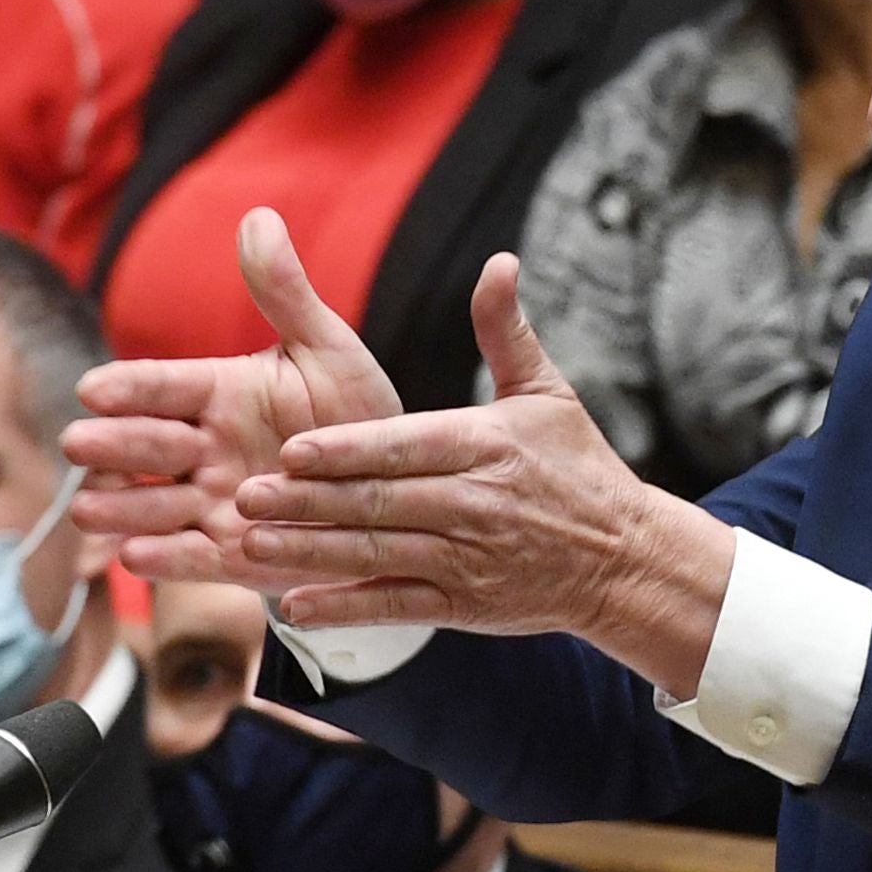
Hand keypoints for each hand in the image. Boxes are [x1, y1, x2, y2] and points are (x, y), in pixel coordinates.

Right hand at [67, 209, 406, 577]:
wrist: (394, 489)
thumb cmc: (354, 412)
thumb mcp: (328, 352)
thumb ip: (286, 294)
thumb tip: (258, 216)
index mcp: (217, 392)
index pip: (162, 384)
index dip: (129, 387)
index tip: (93, 388)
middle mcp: (202, 448)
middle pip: (147, 444)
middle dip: (113, 444)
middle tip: (79, 442)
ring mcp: (210, 503)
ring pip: (152, 504)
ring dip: (120, 506)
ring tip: (87, 507)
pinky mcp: (230, 556)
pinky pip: (190, 558)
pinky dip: (162, 559)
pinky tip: (133, 556)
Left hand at [214, 253, 736, 691]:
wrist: (625, 560)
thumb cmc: (580, 469)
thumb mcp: (549, 393)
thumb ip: (507, 331)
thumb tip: (500, 261)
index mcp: (487, 446)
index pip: (406, 446)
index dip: (348, 450)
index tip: (293, 449)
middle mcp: (474, 504)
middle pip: (381, 502)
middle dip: (309, 501)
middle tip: (246, 495)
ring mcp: (469, 560)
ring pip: (378, 556)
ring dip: (313, 553)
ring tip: (252, 545)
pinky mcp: (466, 606)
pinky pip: (397, 608)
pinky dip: (348, 609)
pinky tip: (298, 607)